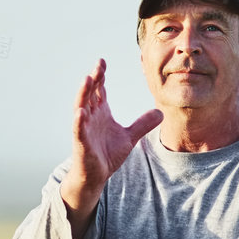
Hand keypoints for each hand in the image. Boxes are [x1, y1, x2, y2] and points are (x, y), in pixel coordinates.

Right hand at [60, 58, 162, 214]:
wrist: (96, 175)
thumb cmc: (107, 154)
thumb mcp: (130, 137)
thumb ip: (142, 124)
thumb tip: (160, 112)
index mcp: (100, 113)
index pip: (99, 90)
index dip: (100, 76)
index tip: (103, 62)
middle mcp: (90, 117)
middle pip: (89, 94)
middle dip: (93, 79)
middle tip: (98, 65)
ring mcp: (84, 129)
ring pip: (81, 108)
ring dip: (83, 94)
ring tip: (87, 80)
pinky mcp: (81, 143)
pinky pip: (78, 130)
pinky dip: (79, 122)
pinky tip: (80, 113)